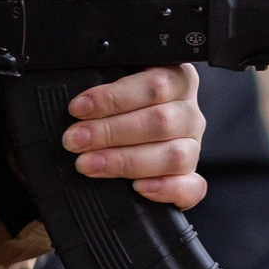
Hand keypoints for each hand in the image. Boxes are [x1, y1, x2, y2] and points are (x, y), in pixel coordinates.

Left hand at [62, 66, 206, 208]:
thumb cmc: (115, 106)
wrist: (125, 131)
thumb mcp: (112, 83)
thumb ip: (104, 83)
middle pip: (161, 121)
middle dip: (110, 132)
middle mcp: (188, 112)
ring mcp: (193, 146)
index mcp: (176, 79)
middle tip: (75, 140)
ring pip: (175, 156)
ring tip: (89, 164)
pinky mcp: (191, 178)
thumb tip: (80, 102)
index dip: (114, 98)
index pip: (155, 85)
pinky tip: (138, 188)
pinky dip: (166, 189)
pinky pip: (192, 187)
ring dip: (126, 162)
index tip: (79, 108)